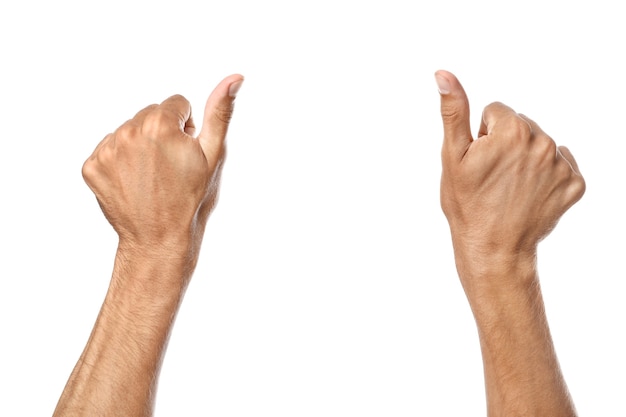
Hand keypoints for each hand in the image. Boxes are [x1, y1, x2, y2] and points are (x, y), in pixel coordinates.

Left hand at [82, 74, 242, 258]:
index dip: (187, 129)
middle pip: (150, 115)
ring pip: (129, 131)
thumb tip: (235, 78)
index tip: (186, 155)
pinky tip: (134, 182)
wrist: (160, 239)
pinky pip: (110, 149)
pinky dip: (121, 162)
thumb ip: (220, 112)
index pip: (177, 104)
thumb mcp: (214, 155)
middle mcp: (129, 131)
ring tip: (152, 177)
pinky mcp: (92, 167)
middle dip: (162, 134)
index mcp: (160, 123)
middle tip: (171, 168)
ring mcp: (107, 150)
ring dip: (141, 146)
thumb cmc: (193, 199)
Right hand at [436, 70, 584, 269]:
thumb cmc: (467, 204)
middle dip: (505, 144)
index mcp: (513, 130)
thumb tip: (443, 74)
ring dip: (525, 158)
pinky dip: (546, 176)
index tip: (479, 162)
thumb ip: (453, 111)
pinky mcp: (575, 184)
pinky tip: (530, 194)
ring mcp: (562, 165)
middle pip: (520, 125)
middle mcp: (543, 142)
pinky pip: (560, 165)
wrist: (493, 249)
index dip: (482, 136)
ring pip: (539, 144)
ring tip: (510, 187)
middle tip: (492, 176)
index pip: (495, 112)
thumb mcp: (452, 157)